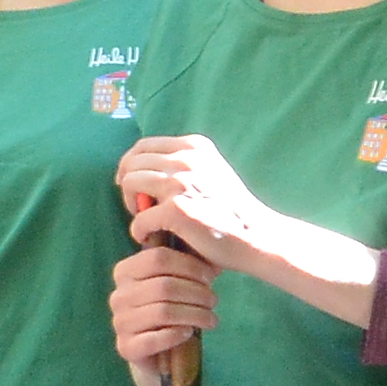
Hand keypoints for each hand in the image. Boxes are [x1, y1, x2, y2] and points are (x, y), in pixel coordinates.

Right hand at [110, 242, 214, 385]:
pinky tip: (189, 333)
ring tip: (211, 318)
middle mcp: (118, 296)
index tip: (211, 276)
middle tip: (213, 300)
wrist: (155, 351)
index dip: (189, 265)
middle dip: (196, 293)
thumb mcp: (175, 282)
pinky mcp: (126, 347)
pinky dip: (176, 334)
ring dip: (194, 314)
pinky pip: (155, 339)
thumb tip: (214, 257)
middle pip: (163, 286)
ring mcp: (120, 322)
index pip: (158, 258)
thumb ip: (187, 266)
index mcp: (125, 272)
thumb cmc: (169, 308)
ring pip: (163, 312)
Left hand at [116, 132, 273, 268]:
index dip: (131, 167)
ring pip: (129, 183)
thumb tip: (142, 170)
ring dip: (131, 206)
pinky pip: (138, 219)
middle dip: (129, 186)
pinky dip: (139, 232)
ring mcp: (180, 182)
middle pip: (132, 163)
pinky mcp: (176, 210)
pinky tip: (151, 239)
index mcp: (194, 146)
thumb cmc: (231, 211)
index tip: (135, 188)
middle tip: (139, 208)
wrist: (258, 237)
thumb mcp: (211, 172)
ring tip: (146, 223)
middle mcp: (186, 158)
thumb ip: (182, 166)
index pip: (143, 146)